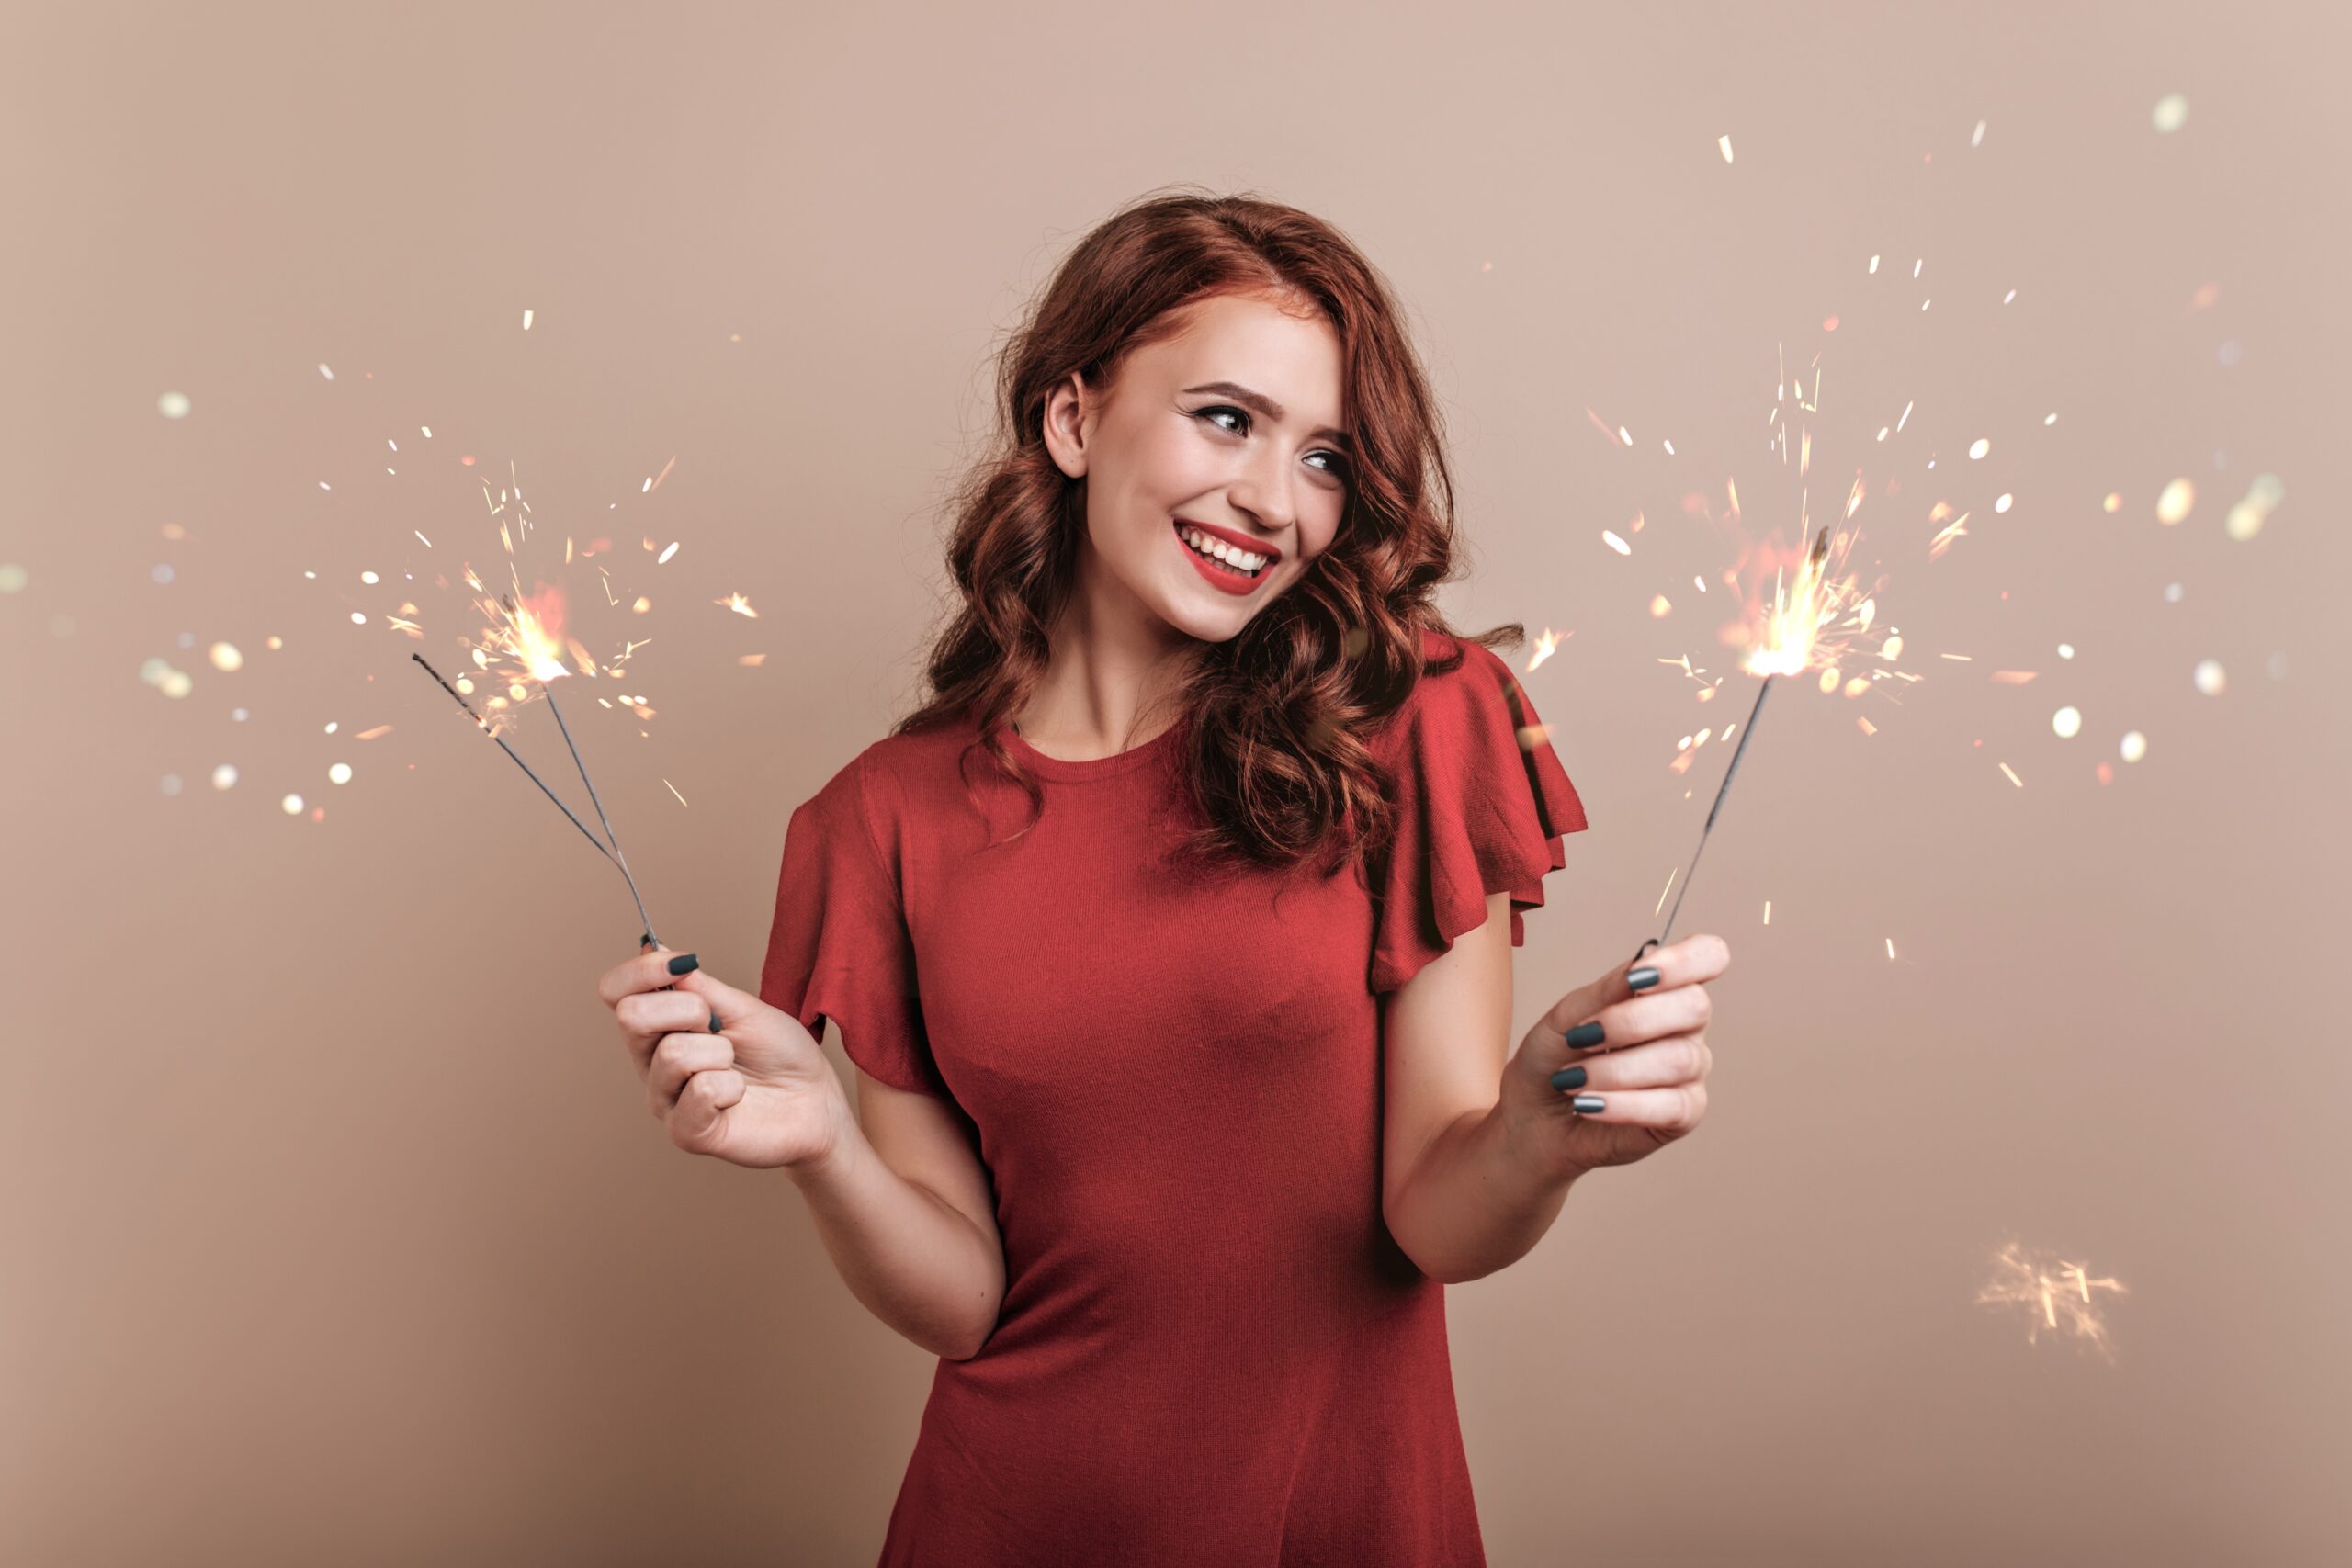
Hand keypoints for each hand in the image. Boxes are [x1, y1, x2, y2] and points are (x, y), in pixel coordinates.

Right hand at [594, 938, 850, 1171]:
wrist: (815, 1100)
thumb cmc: (779, 1053)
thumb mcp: (741, 1007)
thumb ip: (698, 985)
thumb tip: (655, 948)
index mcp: (659, 1027)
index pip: (616, 992)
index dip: (641, 971)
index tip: (683, 962)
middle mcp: (650, 1063)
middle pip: (631, 1017)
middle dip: (688, 1008)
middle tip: (720, 1026)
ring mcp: (665, 1100)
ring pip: (674, 1053)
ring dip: (721, 1051)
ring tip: (735, 1066)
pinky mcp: (686, 1133)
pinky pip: (699, 1091)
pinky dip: (731, 1086)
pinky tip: (737, 1096)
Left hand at [1503, 933, 1728, 1180]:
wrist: (1534, 1116)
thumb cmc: (1554, 1058)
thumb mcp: (1565, 1017)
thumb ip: (1605, 992)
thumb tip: (1641, 965)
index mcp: (1663, 989)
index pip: (1707, 956)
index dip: (1684, 960)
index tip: (1638, 977)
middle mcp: (1685, 1027)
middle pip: (1695, 1007)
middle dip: (1632, 1021)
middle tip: (1581, 1037)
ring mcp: (1690, 1071)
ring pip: (1679, 1059)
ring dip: (1614, 1070)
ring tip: (1572, 1080)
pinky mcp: (1684, 1114)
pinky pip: (1671, 1107)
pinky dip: (1622, 1105)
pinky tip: (1587, 1104)